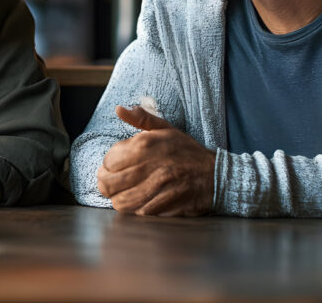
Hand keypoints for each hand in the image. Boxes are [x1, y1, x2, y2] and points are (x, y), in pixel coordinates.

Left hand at [96, 105, 215, 216]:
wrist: (214, 175)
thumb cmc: (187, 151)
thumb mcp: (166, 129)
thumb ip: (140, 119)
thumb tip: (118, 109)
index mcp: (145, 145)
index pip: (108, 161)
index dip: (107, 166)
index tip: (113, 168)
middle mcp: (149, 167)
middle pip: (108, 184)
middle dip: (107, 185)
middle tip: (113, 184)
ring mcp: (157, 189)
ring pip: (119, 202)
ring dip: (119, 199)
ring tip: (126, 193)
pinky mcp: (164, 207)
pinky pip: (137, 213)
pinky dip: (136, 210)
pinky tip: (142, 201)